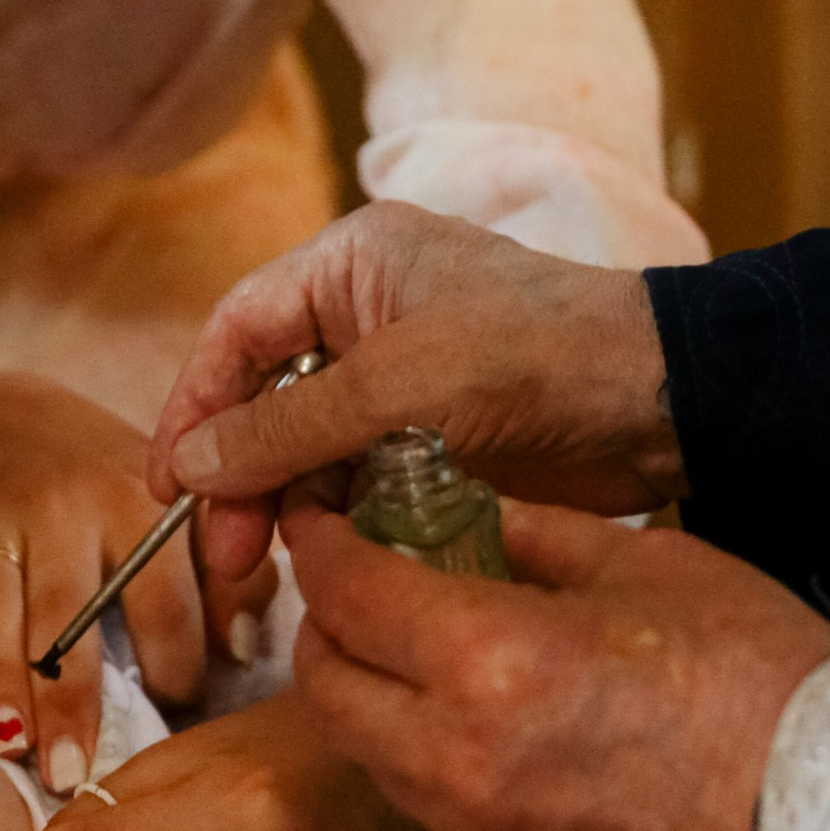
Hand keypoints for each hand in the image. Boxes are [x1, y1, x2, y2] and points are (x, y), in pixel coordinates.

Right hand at [0, 370, 274, 778]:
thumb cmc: (97, 483)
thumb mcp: (165, 507)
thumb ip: (220, 571)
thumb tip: (245, 650)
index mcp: (152, 502)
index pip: (186, 588)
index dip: (194, 656)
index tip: (191, 711)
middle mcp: (90, 507)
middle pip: (115, 602)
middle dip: (122, 682)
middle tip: (112, 765)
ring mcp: (22, 522)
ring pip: (36, 615)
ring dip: (45, 696)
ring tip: (49, 766)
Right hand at [150, 203, 683, 581]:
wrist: (659, 401)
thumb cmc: (534, 359)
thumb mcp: (397, 390)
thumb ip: (287, 431)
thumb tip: (190, 468)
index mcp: (351, 264)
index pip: (237, 331)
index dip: (193, 406)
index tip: (170, 486)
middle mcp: (367, 312)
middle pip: (265, 397)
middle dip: (240, 474)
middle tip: (228, 553)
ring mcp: (403, 378)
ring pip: (310, 448)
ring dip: (287, 504)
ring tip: (273, 567)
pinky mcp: (436, 436)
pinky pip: (360, 478)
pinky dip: (339, 517)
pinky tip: (329, 558)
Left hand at [287, 500, 829, 830]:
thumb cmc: (768, 684)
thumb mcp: (655, 567)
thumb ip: (538, 536)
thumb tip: (466, 512)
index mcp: (488, 660)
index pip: (346, 590)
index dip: (319, 540)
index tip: (320, 513)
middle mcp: (455, 755)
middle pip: (323, 681)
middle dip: (328, 617)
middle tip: (365, 573)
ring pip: (363, 750)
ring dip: (366, 689)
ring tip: (421, 641)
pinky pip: (421, 802)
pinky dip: (416, 748)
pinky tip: (475, 712)